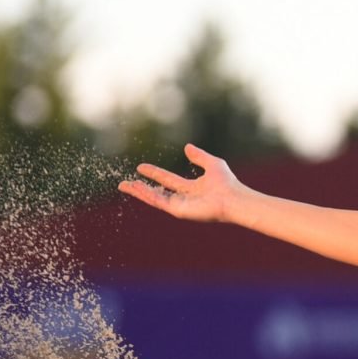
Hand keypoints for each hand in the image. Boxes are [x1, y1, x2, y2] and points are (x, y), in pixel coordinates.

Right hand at [117, 144, 241, 222]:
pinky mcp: (180, 211)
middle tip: (124, 183)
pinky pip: (160, 202)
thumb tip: (187, 147)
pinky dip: (148, 195)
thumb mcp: (212, 163)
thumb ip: (199, 156)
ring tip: (125, 186)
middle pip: (158, 192)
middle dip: (140, 188)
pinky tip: (137, 188)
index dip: (154, 173)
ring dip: (140, 192)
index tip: (140, 167)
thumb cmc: (227, 183)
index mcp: (192, 189)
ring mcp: (182, 206)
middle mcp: (185, 199)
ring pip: (155, 199)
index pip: (168, 180)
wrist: (233, 198)